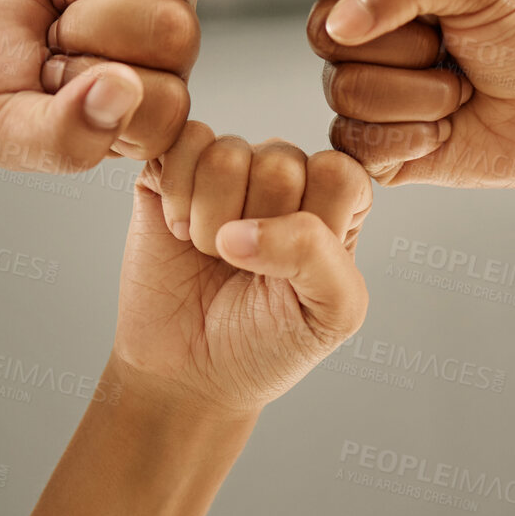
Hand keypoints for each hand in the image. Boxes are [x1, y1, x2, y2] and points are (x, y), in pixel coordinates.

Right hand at [113, 123, 372, 415]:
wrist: (189, 374)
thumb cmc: (268, 344)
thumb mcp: (330, 313)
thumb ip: (317, 256)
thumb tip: (243, 230)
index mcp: (336, 202)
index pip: (339, 173)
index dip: (311, 225)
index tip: (294, 273)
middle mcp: (286, 176)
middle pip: (280, 162)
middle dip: (257, 232)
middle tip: (243, 268)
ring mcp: (229, 169)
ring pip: (226, 154)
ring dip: (210, 222)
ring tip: (211, 253)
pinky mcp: (175, 165)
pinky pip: (183, 141)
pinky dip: (176, 196)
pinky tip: (179, 231)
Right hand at [308, 0, 514, 190]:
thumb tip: (339, 23)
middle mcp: (362, 32)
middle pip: (326, 33)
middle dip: (408, 46)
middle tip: (452, 48)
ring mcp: (364, 90)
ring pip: (344, 90)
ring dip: (420, 95)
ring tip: (457, 91)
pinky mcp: (372, 147)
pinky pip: (355, 141)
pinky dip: (413, 137)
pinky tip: (445, 129)